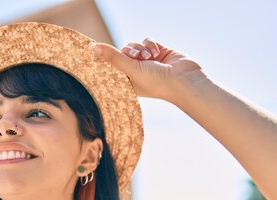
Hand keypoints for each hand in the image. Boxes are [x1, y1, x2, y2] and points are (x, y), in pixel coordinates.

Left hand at [91, 38, 207, 101]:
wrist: (184, 79)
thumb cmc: (156, 82)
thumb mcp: (131, 69)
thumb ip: (113, 57)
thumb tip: (93, 47)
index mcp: (126, 81)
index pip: (110, 66)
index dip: (107, 58)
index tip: (99, 51)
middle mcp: (135, 71)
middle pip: (122, 52)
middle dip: (130, 51)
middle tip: (136, 57)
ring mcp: (146, 61)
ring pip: (134, 45)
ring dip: (141, 48)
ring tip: (149, 57)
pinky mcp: (156, 52)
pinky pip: (146, 41)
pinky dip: (150, 45)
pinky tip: (156, 53)